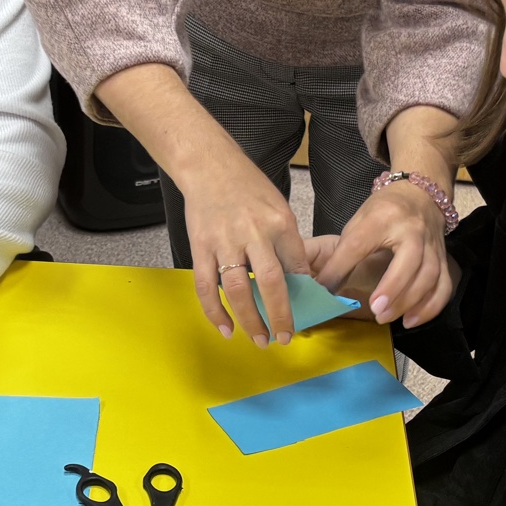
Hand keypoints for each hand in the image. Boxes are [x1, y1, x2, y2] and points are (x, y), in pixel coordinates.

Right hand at [182, 151, 309, 348]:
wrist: (209, 166)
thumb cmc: (248, 187)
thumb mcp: (279, 208)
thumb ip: (287, 242)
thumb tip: (297, 278)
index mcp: (279, 223)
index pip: (297, 266)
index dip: (303, 294)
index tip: (305, 312)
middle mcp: (253, 233)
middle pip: (270, 283)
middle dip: (280, 316)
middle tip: (285, 338)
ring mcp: (224, 242)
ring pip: (237, 290)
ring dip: (249, 320)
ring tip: (259, 339)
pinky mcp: (200, 247)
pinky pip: (206, 286)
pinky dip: (215, 311)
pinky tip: (225, 328)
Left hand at [311, 182, 451, 327]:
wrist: (420, 194)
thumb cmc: (383, 212)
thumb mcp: (358, 223)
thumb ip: (344, 253)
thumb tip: (323, 288)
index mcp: (383, 217)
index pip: (359, 244)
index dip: (340, 268)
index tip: (326, 290)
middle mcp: (412, 230)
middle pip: (409, 261)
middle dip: (392, 289)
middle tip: (375, 311)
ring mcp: (432, 245)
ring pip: (429, 276)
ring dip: (410, 302)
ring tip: (386, 318)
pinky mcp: (444, 259)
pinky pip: (444, 285)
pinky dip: (430, 307)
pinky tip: (411, 320)